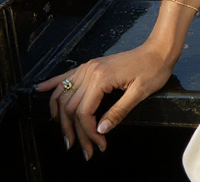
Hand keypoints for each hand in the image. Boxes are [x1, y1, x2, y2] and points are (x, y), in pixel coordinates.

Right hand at [35, 42, 176, 159]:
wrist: (159, 49)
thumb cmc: (153, 69)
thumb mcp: (139, 93)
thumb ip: (118, 112)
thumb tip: (99, 131)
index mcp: (101, 78)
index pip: (84, 112)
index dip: (87, 133)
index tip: (98, 146)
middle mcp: (90, 71)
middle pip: (71, 107)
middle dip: (74, 132)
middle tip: (84, 150)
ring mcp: (88, 67)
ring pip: (63, 95)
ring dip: (61, 117)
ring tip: (68, 136)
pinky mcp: (90, 65)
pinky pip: (66, 75)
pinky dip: (52, 84)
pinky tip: (39, 90)